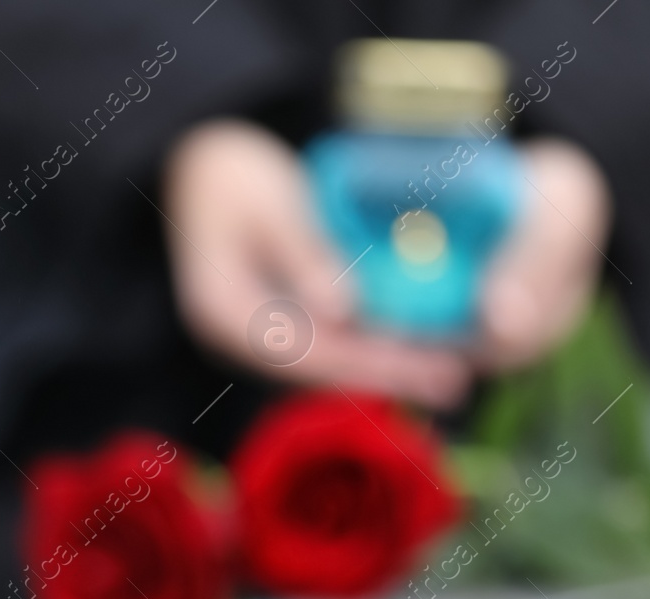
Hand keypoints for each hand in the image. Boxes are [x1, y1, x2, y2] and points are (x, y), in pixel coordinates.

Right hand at [160, 120, 611, 406]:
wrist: (195, 167)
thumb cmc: (229, 173)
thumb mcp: (267, 202)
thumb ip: (303, 254)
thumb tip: (345, 312)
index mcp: (223, 311)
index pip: (305, 351)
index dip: (370, 362)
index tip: (428, 365)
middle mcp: (235, 337)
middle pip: (321, 367)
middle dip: (390, 374)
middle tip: (454, 380)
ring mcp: (251, 336)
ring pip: (328, 360)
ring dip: (385, 366)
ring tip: (446, 370)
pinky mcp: (273, 324)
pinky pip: (327, 342)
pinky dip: (370, 344)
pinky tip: (412, 346)